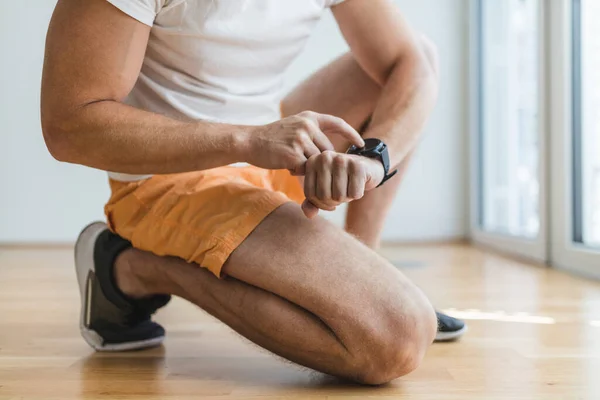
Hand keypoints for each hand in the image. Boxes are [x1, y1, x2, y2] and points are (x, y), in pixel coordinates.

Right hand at [244, 111, 363, 174]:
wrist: (249, 141)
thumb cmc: (271, 138)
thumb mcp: (293, 126)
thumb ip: (311, 134)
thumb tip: (332, 152)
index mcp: (309, 117)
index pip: (337, 123)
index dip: (351, 133)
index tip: (361, 143)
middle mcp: (307, 125)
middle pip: (327, 150)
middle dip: (317, 160)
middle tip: (298, 160)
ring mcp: (301, 139)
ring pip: (316, 162)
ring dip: (305, 166)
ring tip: (288, 159)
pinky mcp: (294, 153)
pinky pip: (305, 169)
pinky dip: (297, 171)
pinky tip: (285, 164)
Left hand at [301, 151, 384, 217]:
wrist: (367, 167)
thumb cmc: (341, 180)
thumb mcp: (323, 189)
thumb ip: (311, 203)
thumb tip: (309, 214)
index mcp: (312, 162)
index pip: (310, 194)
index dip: (320, 204)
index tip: (329, 200)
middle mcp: (325, 157)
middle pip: (324, 196)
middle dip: (334, 201)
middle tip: (341, 194)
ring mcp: (342, 160)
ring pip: (339, 196)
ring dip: (346, 198)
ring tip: (349, 188)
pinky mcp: (358, 166)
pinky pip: (354, 194)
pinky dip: (357, 194)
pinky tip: (358, 184)